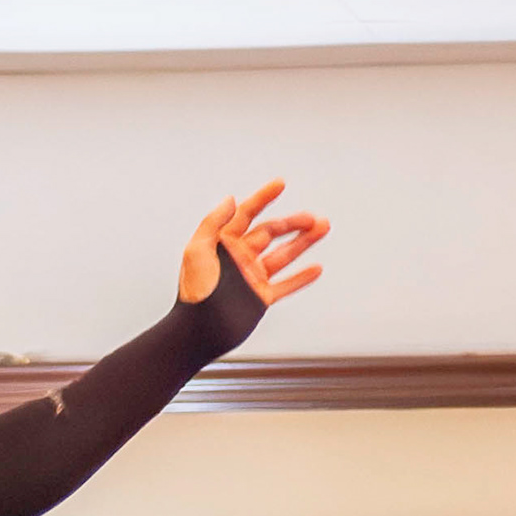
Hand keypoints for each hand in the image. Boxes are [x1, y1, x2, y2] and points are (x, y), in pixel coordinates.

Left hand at [182, 179, 327, 305]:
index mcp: (224, 243)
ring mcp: (252, 277)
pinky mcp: (260, 297)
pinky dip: (301, 277)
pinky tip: (316, 268)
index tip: (280, 184)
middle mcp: (240, 257)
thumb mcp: (197, 251)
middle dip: (293, 222)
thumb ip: (213, 223)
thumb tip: (230, 199)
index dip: (263, 198)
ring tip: (322, 229)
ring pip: (283, 254)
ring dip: (303, 242)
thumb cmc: (193, 292)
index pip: (247, 214)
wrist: (198, 330)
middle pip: (271, 232)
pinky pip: (286, 284)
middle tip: (313, 218)